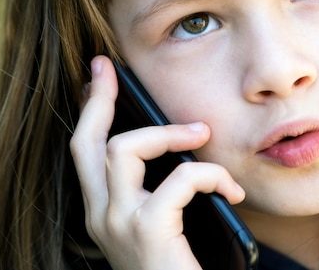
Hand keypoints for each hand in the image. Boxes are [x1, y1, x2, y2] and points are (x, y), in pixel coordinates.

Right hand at [70, 55, 244, 269]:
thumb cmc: (180, 266)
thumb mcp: (163, 224)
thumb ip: (161, 189)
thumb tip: (180, 144)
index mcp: (105, 211)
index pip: (85, 152)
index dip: (89, 110)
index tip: (95, 77)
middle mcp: (101, 216)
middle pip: (88, 143)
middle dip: (98, 100)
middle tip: (108, 69)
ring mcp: (119, 223)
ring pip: (126, 148)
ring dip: (170, 133)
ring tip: (203, 135)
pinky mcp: (148, 230)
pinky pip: (180, 178)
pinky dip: (210, 175)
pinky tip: (233, 192)